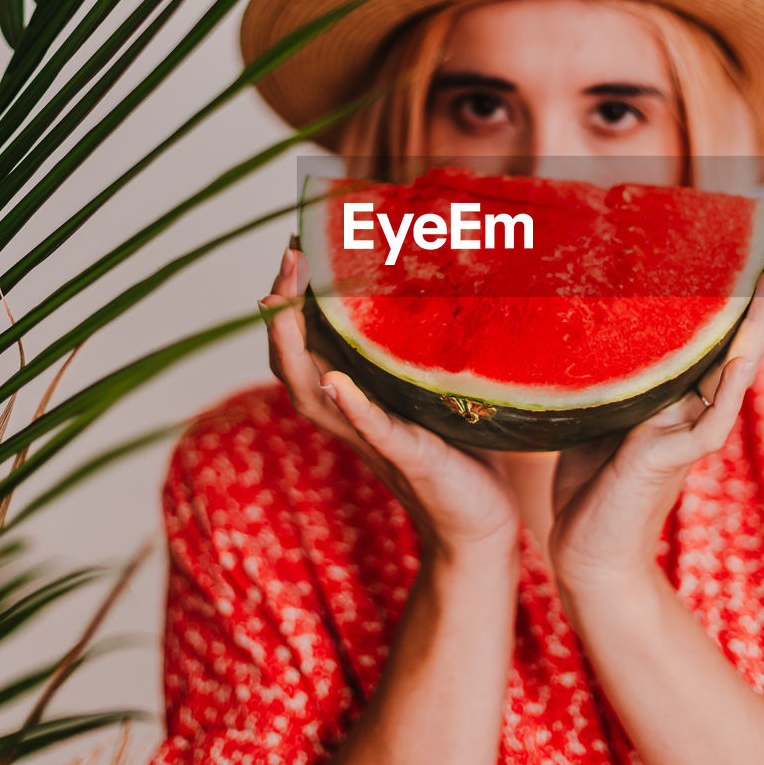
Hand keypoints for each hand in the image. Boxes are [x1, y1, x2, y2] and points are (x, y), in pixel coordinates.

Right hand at [258, 242, 521, 562]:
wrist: (482, 518)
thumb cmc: (458, 448)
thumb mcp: (429, 386)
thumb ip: (413, 347)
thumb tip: (426, 280)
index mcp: (354, 394)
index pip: (303, 342)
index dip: (291, 298)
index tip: (294, 246)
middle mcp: (351, 415)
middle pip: (292, 362)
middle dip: (281, 310)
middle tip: (288, 256)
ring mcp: (375, 437)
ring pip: (314, 394)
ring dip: (294, 348)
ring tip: (283, 304)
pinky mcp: (410, 456)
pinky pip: (374, 429)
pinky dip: (352, 404)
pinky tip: (336, 379)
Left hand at [547, 233, 763, 606]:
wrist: (586, 550)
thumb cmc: (589, 481)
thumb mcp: (597, 412)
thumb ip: (612, 376)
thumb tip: (591, 321)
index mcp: (673, 392)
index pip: (709, 330)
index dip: (729, 288)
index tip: (748, 240)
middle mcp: (690, 406)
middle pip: (736, 336)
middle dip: (762, 288)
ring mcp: (687, 432)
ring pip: (735, 366)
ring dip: (759, 320)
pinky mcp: (672, 460)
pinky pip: (709, 420)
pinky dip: (728, 388)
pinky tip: (743, 357)